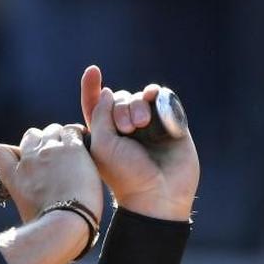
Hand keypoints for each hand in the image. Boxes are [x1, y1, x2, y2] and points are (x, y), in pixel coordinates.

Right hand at [0, 122, 103, 225]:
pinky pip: (72, 130)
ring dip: (60, 137)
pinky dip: (78, 135)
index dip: (13, 153)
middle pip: (30, 135)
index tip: (25, 161)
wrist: (64, 222)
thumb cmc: (48, 226)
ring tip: (72, 152)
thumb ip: (26, 198)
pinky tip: (84, 147)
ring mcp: (49, 151)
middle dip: (41, 142)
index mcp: (13, 176)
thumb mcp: (25, 211)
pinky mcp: (71, 149)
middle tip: (55, 157)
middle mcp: (28, 160)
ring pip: (52, 129)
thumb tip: (34, 204)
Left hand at [80, 65, 199, 220]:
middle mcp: (125, 128)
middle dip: (121, 108)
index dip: (92, 87)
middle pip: (119, 99)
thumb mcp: (101, 145)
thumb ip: (100, 115)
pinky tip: (155, 101)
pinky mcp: (171, 124)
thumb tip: (108, 91)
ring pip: (140, 97)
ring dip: (138, 104)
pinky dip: (158, 96)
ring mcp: (149, 125)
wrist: (158, 193)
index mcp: (103, 134)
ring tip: (141, 124)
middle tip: (127, 129)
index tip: (93, 70)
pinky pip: (163, 98)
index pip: (96, 105)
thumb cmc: (125, 174)